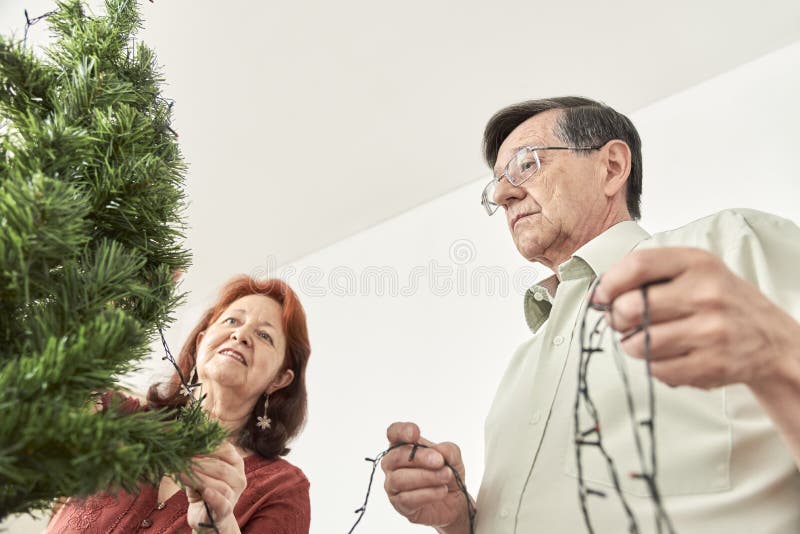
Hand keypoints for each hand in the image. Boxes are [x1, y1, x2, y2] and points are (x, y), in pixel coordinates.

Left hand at [183, 441, 246, 530]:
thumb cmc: (203, 488)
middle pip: (221, 467)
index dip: (208, 446)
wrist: (206, 516)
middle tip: (181, 460)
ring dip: (199, 478)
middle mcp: (239, 477)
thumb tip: (182, 447)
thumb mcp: (201, 471)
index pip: (226, 449)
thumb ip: (197, 460)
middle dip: (199, 463)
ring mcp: (234, 494)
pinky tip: (204, 492)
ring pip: (220, 484)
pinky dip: (213, 496)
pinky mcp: (226, 510)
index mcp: (236, 463)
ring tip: (180, 473)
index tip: (189, 444)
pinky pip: (222, 502)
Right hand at [381, 422, 471, 532]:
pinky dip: (428, 494)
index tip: (415, 434)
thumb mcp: (453, 457)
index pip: (393, 433)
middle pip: (396, 456)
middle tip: (439, 461)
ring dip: (426, 477)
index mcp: (403, 445)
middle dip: (419, 458)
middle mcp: (393, 463)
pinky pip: (407, 498)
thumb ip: (447, 450)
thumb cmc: (446, 473)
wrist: (453, 500)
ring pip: (399, 479)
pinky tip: (441, 491)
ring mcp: (393, 484)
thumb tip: (438, 452)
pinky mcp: (399, 503)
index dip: (401, 431)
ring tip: (445, 476)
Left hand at [592, 247, 798, 389]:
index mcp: (697, 263)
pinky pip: (656, 368)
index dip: (609, 283)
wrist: (772, 339)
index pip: (637, 265)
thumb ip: (649, 274)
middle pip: (630, 307)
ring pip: (638, 343)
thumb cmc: (720, 301)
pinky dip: (652, 364)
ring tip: (646, 339)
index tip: (601, 295)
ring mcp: (710, 331)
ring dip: (632, 344)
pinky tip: (668, 355)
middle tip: (623, 321)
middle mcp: (706, 294)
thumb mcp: (693, 271)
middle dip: (616, 318)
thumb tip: (598, 294)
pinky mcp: (711, 365)